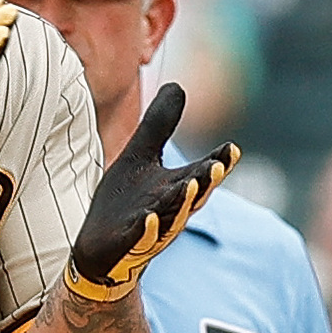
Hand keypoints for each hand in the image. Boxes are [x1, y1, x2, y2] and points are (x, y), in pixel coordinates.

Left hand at [68, 83, 238, 296]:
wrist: (98, 247)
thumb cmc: (124, 202)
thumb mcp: (140, 155)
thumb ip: (159, 125)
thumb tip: (178, 85)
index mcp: (175, 186)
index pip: (203, 173)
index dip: (218, 163)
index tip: (232, 149)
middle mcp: (168, 208)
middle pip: (192, 194)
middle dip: (205, 181)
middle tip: (217, 167)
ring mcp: (149, 228)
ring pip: (170, 215)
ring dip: (181, 202)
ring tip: (190, 185)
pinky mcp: (126, 244)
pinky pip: (138, 238)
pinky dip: (145, 230)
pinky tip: (148, 218)